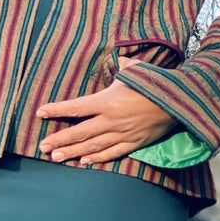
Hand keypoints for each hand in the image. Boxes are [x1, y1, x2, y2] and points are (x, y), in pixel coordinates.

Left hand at [36, 57, 173, 164]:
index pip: (75, 107)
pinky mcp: (133, 143)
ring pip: (92, 146)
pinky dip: (96, 158)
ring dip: (73, 152)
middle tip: (43, 147)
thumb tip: (118, 59)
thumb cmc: (155, 82)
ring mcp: (121, 134)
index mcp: (107, 101)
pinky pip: (111, 153)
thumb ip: (122, 66)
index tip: (40, 113)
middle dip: (59, 140)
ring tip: (56, 158)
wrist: (178, 101)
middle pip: (79, 132)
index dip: (57, 110)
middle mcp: (111, 120)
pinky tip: (83, 161)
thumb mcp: (135, 69)